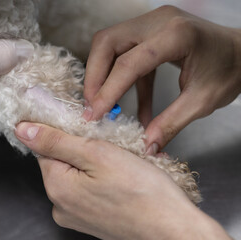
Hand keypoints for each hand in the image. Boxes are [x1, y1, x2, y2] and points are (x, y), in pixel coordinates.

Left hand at [15, 122, 230, 239]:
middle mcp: (60, 206)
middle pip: (62, 162)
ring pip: (78, 175)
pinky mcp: (92, 220)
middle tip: (112, 149)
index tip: (88, 130)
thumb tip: (23, 130)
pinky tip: (121, 181)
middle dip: (84, 149)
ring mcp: (76, 216)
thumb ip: (56, 141)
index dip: (66, 133)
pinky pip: (89, 190)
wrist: (172, 229)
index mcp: (56, 188)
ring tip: (121, 166)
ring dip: (95, 164)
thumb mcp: (96, 153)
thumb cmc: (142, 191)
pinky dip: (102, 180)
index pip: (46, 148)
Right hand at [82, 5, 240, 154]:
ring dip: (101, 74)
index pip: (129, 63)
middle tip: (91, 106)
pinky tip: (125, 104)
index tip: (94, 115)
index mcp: (176, 35)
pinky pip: (125, 53)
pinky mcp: (150, 32)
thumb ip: (170, 123)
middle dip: (94, 76)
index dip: (108, 91)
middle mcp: (159, 22)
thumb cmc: (230, 71)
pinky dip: (121, 78)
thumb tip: (146, 146)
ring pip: (110, 43)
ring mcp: (152, 23)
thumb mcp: (202, 102)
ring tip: (100, 103)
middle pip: (108, 43)